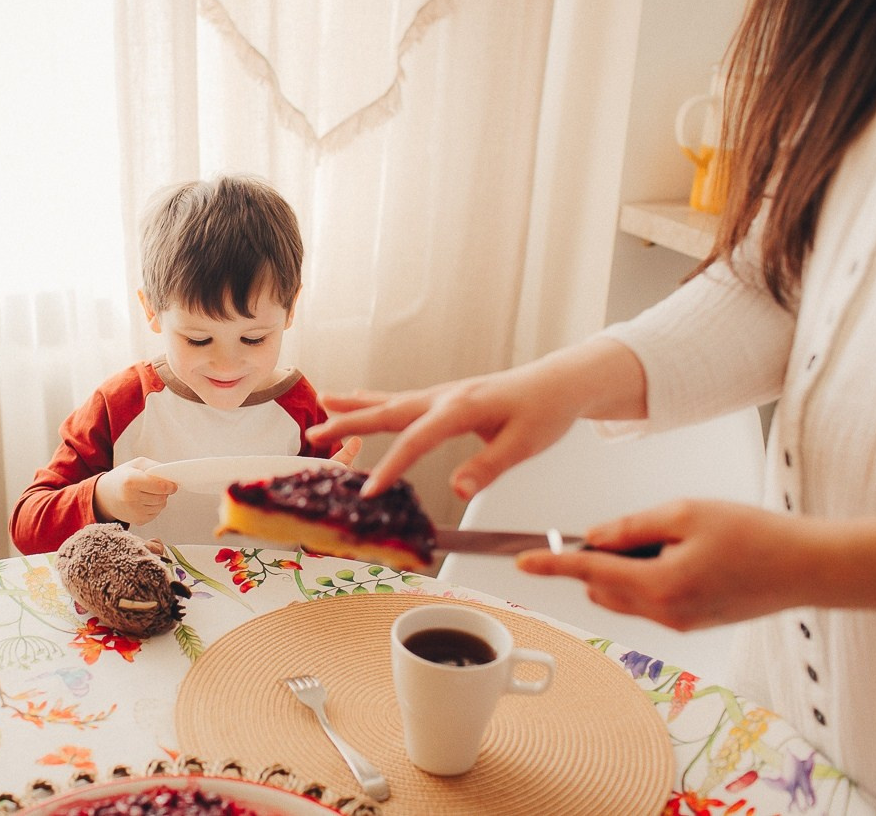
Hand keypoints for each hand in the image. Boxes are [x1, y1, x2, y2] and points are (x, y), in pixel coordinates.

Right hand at [93, 457, 177, 526]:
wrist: (106, 495)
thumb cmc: (123, 477)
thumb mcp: (137, 464)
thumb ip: (156, 467)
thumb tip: (172, 478)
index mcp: (130, 481)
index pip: (160, 487)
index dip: (170, 485)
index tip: (173, 484)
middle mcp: (130, 498)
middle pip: (162, 497)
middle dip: (164, 491)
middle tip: (156, 486)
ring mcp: (133, 512)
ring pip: (161, 506)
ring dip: (160, 499)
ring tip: (148, 493)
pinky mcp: (137, 521)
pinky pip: (156, 513)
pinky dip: (154, 507)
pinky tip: (144, 501)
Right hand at [306, 338, 645, 497]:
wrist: (560, 383)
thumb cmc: (545, 411)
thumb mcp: (524, 444)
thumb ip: (488, 466)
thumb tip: (458, 489)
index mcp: (462, 408)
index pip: (417, 440)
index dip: (390, 466)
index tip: (367, 491)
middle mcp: (445, 397)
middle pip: (389, 412)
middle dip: (350, 423)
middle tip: (316, 434)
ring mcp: (443, 395)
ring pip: (390, 402)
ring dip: (355, 406)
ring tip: (322, 406)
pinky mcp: (445, 399)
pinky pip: (401, 401)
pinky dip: (374, 401)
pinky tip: (358, 400)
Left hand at [515, 499, 813, 629]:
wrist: (808, 568)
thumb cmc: (755, 534)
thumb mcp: (686, 513)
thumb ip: (632, 526)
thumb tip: (593, 536)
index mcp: (660, 585)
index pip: (589, 573)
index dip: (552, 565)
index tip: (521, 563)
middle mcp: (664, 613)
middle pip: (601, 589)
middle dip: (593, 562)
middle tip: (616, 532)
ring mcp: (678, 623)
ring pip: (623, 597)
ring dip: (620, 570)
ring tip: (661, 539)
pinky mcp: (691, 623)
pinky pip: (648, 602)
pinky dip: (643, 579)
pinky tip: (673, 555)